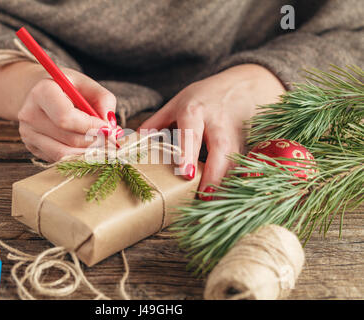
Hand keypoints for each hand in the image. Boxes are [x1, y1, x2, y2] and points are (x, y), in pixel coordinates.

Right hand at [17, 67, 118, 161]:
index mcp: (42, 92)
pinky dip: (78, 157)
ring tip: (104, 146)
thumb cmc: (68, 88)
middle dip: (96, 142)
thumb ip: (104, 101)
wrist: (40, 93)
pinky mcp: (32, 148)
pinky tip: (88, 148)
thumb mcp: (88, 85)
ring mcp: (28, 134)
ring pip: (65, 154)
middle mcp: (29, 114)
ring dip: (89, 153)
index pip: (66, 118)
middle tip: (113, 140)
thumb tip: (111, 128)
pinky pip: (59, 159)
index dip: (91, 126)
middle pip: (69, 139)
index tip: (108, 128)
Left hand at [139, 64, 284, 198]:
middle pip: (221, 148)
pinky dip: (239, 182)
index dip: (188, 153)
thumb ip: (155, 123)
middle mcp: (218, 122)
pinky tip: (232, 199)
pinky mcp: (250, 143)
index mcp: (195, 111)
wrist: (243, 84)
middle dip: (215, 173)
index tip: (186, 173)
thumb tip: (131, 144)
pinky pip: (245, 165)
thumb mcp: (176, 103)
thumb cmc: (203, 96)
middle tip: (205, 197)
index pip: (191, 133)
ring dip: (228, 183)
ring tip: (218, 207)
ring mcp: (237, 133)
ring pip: (236, 160)